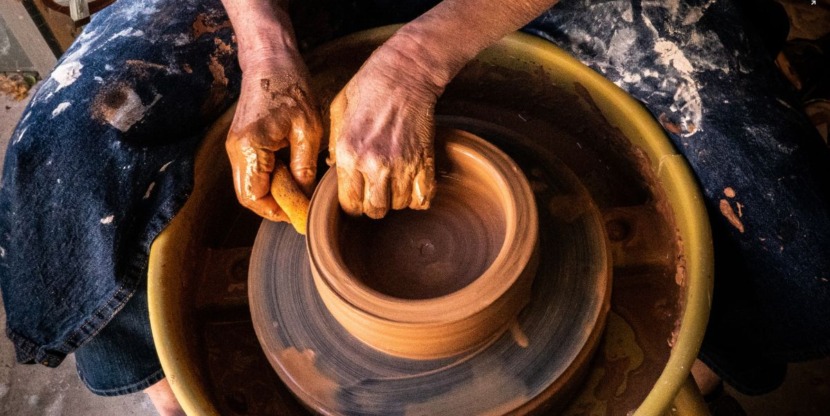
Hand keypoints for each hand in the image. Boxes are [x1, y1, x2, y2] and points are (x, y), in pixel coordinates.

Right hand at [226, 55, 321, 223]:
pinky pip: (252, 172)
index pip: (255, 198)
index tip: (300, 213)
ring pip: (249, 186)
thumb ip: (304, 168)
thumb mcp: (308, 130)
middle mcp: (236, 150)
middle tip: (301, 204)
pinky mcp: (240, 142)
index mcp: (250, 148)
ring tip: (299, 186)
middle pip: (248, 197)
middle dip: (274, 206)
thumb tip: (305, 198)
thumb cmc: (291, 88)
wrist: (270, 60)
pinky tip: (291, 170)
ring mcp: (235, 146)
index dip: (278, 211)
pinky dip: (269, 179)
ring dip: (272, 193)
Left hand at [328, 46, 441, 218]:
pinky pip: (423, 198)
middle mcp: (374, 164)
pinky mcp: (424, 161)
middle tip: (375, 189)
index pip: (349, 204)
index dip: (352, 204)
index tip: (356, 195)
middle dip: (373, 204)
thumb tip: (333, 168)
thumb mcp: (338, 112)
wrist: (405, 73)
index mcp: (348, 154)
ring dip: (396, 199)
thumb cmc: (368, 87)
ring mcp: (402, 165)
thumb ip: (334, 145)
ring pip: (399, 206)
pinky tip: (411, 185)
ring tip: (393, 181)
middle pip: (375, 211)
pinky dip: (418, 197)